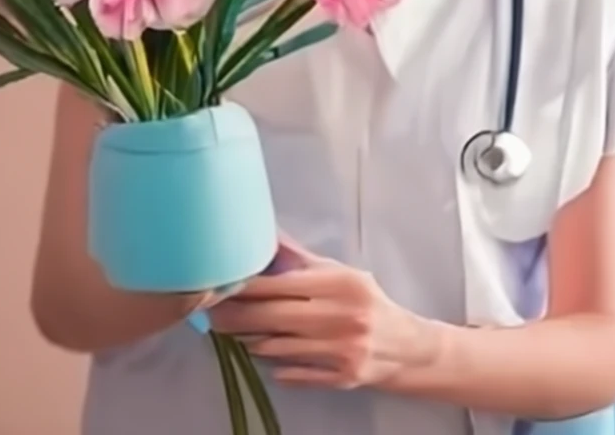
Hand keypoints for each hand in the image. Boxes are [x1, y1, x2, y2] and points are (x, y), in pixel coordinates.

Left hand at [208, 235, 438, 388]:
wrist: (404, 346)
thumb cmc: (366, 302)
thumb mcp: (340, 274)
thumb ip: (302, 260)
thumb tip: (268, 235)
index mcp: (341, 283)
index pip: (282, 284)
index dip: (247, 286)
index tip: (222, 283)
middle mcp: (342, 316)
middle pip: (273, 317)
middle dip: (236, 316)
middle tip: (211, 313)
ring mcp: (341, 350)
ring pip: (277, 347)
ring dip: (249, 341)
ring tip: (230, 331)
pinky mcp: (340, 378)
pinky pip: (293, 373)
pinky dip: (274, 366)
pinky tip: (261, 355)